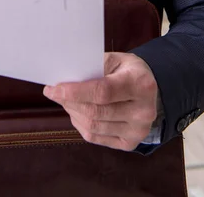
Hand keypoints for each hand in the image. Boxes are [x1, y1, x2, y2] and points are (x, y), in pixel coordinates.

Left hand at [43, 52, 158, 150]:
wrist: (150, 90)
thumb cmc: (127, 70)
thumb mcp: (115, 59)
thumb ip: (92, 67)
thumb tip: (64, 79)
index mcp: (140, 84)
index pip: (102, 91)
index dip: (74, 92)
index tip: (53, 89)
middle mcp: (144, 110)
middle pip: (95, 111)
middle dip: (69, 102)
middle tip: (54, 92)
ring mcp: (138, 130)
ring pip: (93, 126)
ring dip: (73, 112)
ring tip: (66, 101)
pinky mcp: (131, 143)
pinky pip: (96, 137)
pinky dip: (80, 124)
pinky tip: (77, 112)